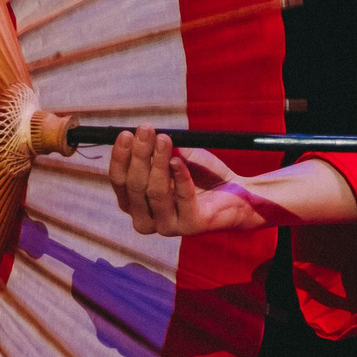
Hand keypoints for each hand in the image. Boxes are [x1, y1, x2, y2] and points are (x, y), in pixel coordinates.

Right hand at [105, 126, 240, 235]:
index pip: (120, 182)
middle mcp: (146, 220)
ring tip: (164, 139)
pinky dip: (180, 176)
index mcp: (136, 205)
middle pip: (135, 186)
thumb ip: (158, 149)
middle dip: (140, 155)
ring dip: (159, 162)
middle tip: (146, 130)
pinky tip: (179, 161)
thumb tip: (143, 133)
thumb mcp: (175, 157)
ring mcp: (168, 227)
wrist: (236, 191)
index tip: (126, 133)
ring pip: (156, 192)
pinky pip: (183, 197)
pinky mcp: (191, 226)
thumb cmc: (199, 174)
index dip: (120, 157)